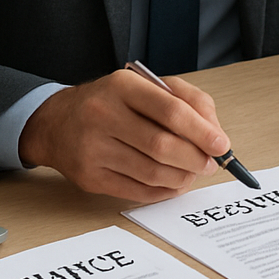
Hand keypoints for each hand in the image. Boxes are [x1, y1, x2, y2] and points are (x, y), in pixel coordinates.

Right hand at [18, 68, 230, 200]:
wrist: (57, 123)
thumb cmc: (112, 103)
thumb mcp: (147, 87)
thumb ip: (188, 101)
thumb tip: (215, 134)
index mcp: (122, 87)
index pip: (170, 111)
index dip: (201, 131)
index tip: (221, 145)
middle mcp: (103, 115)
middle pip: (162, 146)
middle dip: (195, 159)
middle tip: (210, 164)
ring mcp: (93, 149)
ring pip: (152, 172)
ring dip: (182, 177)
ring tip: (192, 172)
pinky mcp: (90, 177)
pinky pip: (137, 191)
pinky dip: (164, 191)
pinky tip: (173, 183)